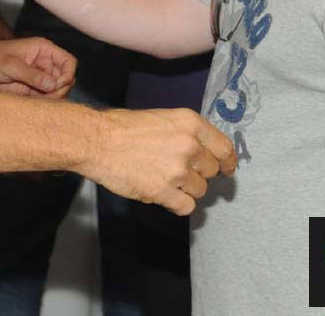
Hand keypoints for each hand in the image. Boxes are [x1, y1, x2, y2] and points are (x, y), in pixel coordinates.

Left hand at [0, 34, 74, 97]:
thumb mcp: (10, 65)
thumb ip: (32, 75)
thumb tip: (53, 84)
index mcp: (44, 50)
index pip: (68, 61)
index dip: (68, 74)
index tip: (58, 85)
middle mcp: (45, 63)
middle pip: (66, 79)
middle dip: (60, 89)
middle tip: (46, 96)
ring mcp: (40, 77)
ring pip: (58, 91)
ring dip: (52, 98)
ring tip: (37, 100)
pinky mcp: (33, 89)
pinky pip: (46, 98)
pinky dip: (44, 103)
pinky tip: (33, 103)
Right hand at [83, 108, 235, 216]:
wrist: (97, 141)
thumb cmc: (124, 127)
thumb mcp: (163, 118)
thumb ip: (186, 134)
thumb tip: (203, 152)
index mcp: (190, 123)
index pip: (224, 148)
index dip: (227, 162)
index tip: (226, 169)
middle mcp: (189, 145)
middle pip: (211, 171)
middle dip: (197, 174)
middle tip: (177, 172)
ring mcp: (177, 170)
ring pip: (200, 190)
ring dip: (185, 190)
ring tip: (164, 180)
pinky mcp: (163, 191)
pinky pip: (186, 206)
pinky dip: (176, 204)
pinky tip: (162, 195)